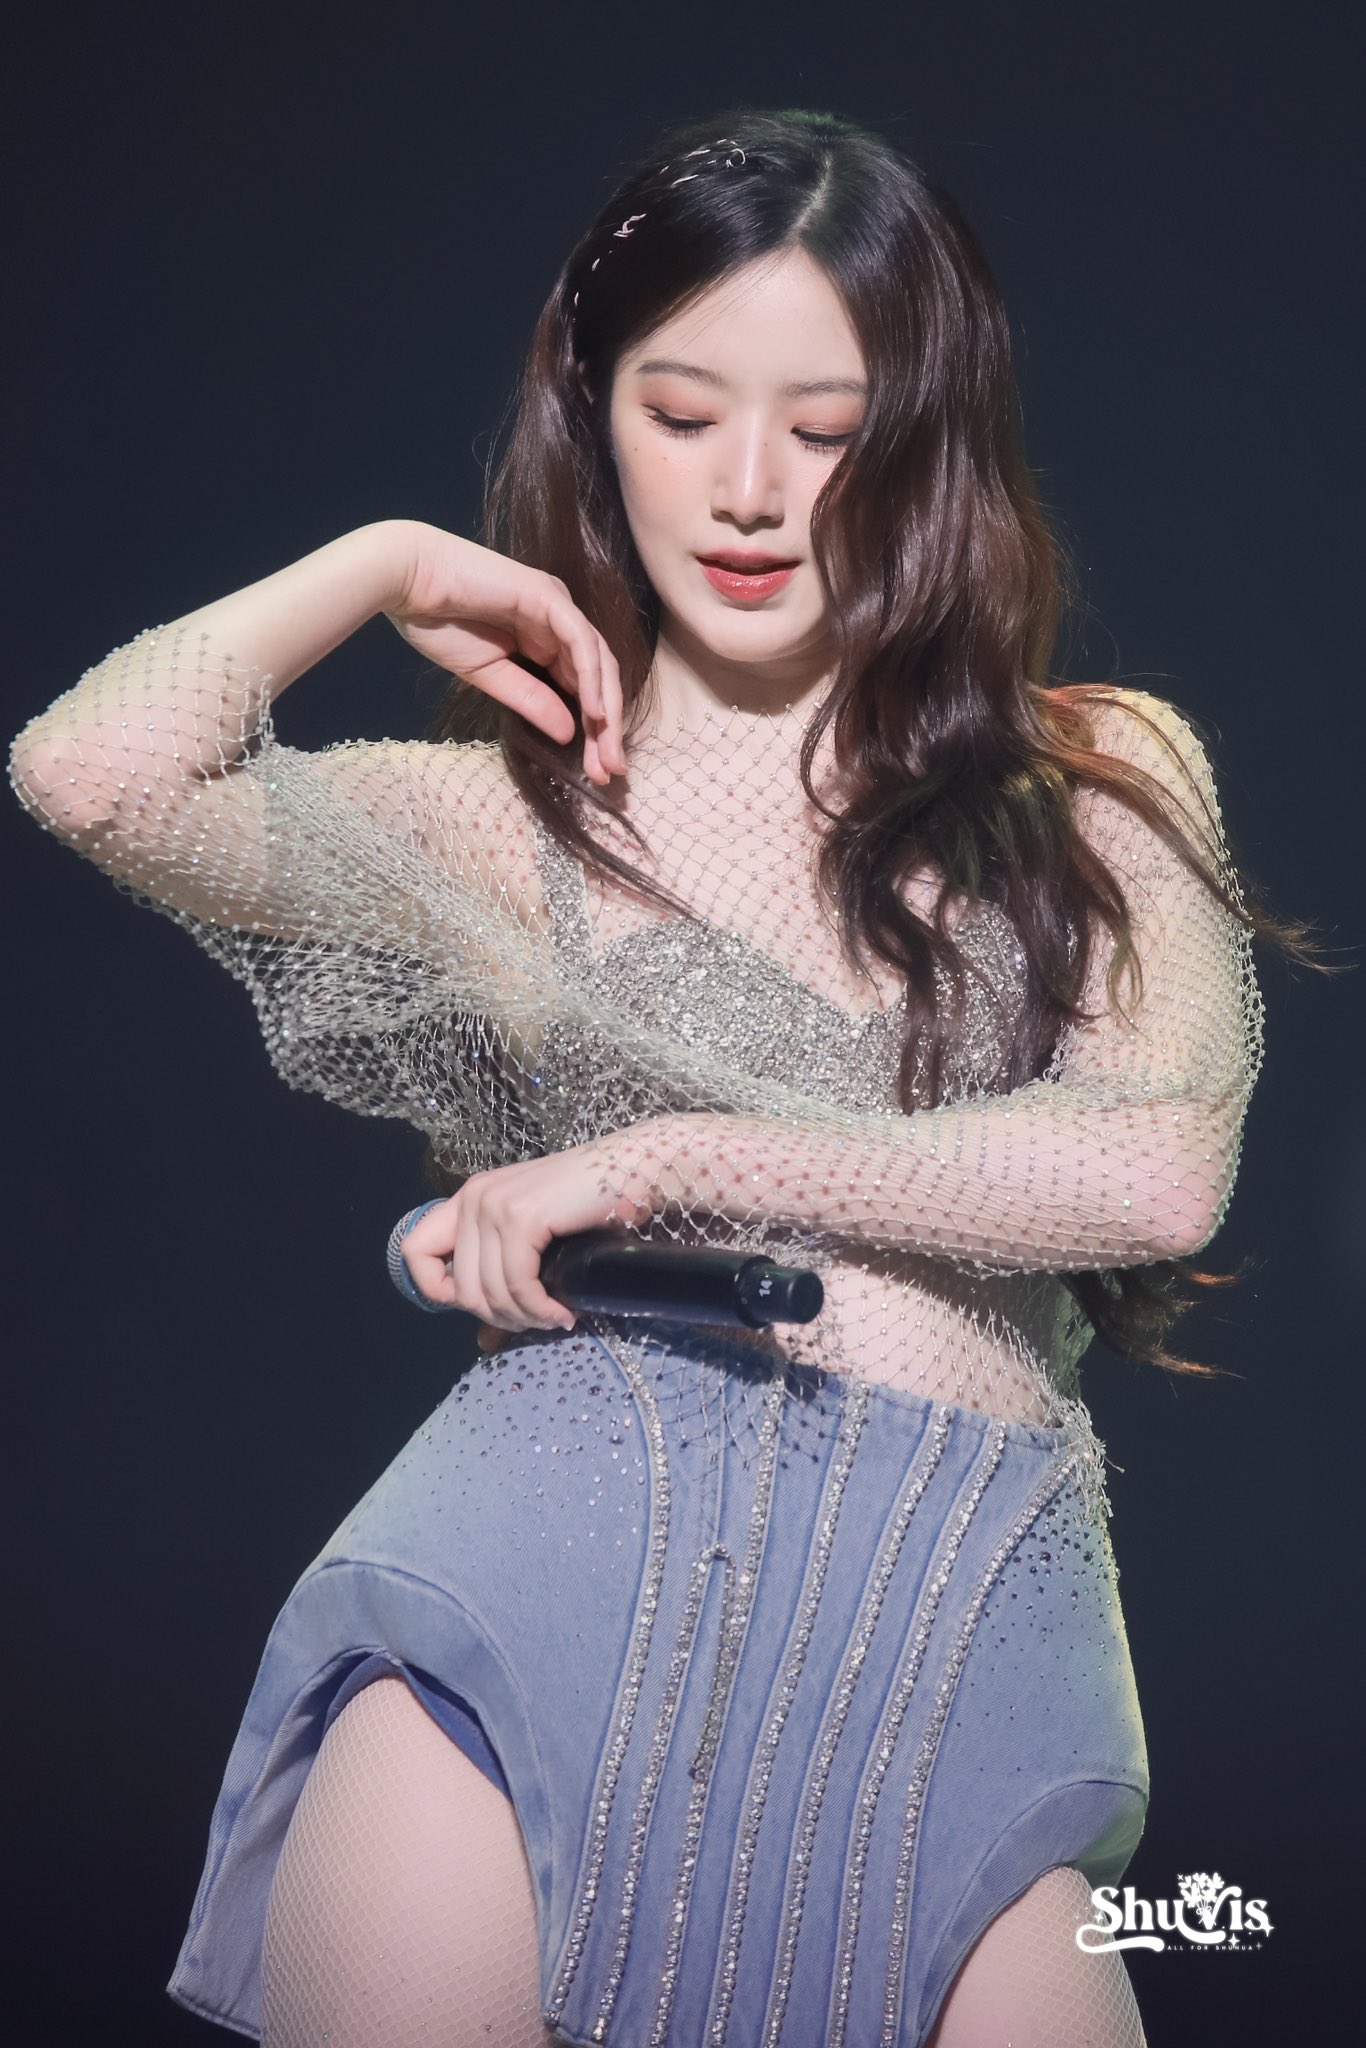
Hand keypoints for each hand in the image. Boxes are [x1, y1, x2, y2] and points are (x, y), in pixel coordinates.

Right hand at [382, 523, 624, 785]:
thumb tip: (569, 733)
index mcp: (544, 640)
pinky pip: (579, 641)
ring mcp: (556, 605)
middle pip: (599, 679)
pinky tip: (595, 713)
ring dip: (606, 710)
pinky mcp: (547, 595)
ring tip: (607, 752)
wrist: (407, 581)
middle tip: (611, 772)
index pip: (582, 688)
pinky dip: (591, 677)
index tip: (598, 774)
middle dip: (607, 728)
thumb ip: (531, 700)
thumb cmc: (439, 622)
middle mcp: (558, 622)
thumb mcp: (490, 675)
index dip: (594, 731)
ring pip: (598, 661)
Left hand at [400, 1134, 663, 1335]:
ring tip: (556, 1317)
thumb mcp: (538, 1249)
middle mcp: (473, 1198)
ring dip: (526, 1318)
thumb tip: (483, 1344)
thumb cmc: (592, 1207)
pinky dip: (540, 1309)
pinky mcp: (522, 1216)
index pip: (416, 1253)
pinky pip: (517, 1284)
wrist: (636, 1169)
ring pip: (489, 1293)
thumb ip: (505, 1288)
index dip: (439, 1290)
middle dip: (501, 1318)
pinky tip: (564, 1312)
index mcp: (468, 1199)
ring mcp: (494, 1205)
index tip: (486, 1305)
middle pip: (461, 1289)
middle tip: (538, 1321)